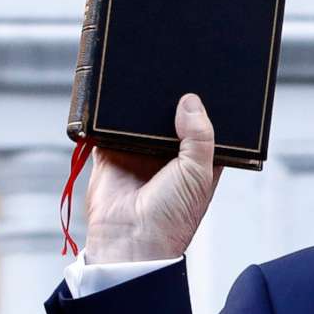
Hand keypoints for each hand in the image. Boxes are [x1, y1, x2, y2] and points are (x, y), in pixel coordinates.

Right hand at [83, 92, 222, 259]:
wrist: (131, 240)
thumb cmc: (172, 218)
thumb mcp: (198, 174)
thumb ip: (199, 136)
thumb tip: (191, 101)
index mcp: (197, 162)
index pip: (203, 128)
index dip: (204, 110)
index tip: (206, 84)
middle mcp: (168, 156)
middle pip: (169, 118)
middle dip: (170, 100)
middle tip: (172, 72)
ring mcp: (138, 154)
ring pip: (139, 119)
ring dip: (140, 103)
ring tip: (145, 76)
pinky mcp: (110, 154)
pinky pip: (107, 128)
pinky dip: (109, 114)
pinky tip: (115, 95)